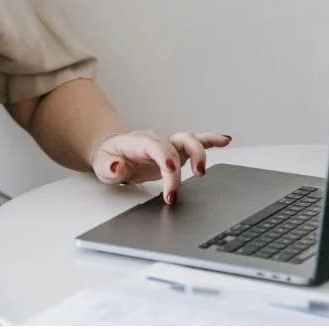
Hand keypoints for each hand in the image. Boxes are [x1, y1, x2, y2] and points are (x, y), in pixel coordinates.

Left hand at [91, 130, 231, 203]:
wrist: (113, 153)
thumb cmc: (109, 158)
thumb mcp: (102, 165)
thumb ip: (109, 167)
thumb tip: (117, 166)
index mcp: (139, 141)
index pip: (156, 147)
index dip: (165, 158)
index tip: (170, 171)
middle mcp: (157, 140)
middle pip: (176, 145)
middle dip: (182, 166)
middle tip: (180, 188)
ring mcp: (168, 145)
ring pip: (189, 140)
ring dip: (200, 153)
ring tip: (203, 171)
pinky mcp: (177, 152)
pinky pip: (197, 142)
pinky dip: (211, 141)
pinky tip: (226, 140)